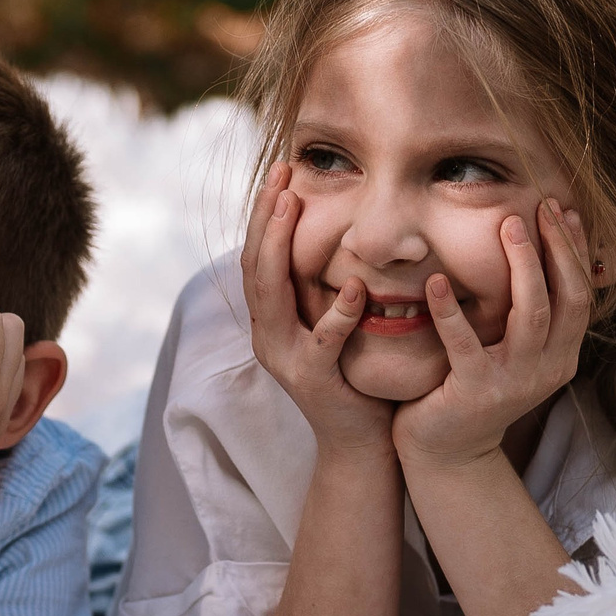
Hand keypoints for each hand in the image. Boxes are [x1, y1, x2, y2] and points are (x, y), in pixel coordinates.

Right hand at [241, 162, 393, 456]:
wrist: (360, 442)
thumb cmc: (354, 377)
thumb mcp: (333, 325)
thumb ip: (324, 288)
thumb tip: (338, 234)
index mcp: (270, 320)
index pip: (257, 257)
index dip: (263, 214)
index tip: (281, 173)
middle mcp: (267, 335)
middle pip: (255, 267)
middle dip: (265, 217)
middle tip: (281, 175)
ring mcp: (286, 359)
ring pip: (271, 296)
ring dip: (280, 247)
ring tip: (292, 207)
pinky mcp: (314, 381)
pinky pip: (323, 343)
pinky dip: (337, 314)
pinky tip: (351, 285)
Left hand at [393, 200, 594, 472]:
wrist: (448, 452)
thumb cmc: (474, 387)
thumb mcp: (511, 350)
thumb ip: (526, 313)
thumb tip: (532, 248)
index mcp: (562, 354)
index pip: (581, 294)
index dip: (576, 251)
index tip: (563, 210)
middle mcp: (549, 367)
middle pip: (567, 298)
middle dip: (557, 247)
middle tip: (538, 206)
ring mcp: (516, 381)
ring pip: (531, 314)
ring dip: (522, 265)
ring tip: (505, 226)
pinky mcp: (476, 392)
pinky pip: (465, 344)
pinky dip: (450, 311)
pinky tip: (436, 282)